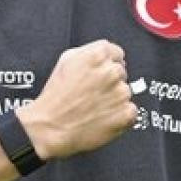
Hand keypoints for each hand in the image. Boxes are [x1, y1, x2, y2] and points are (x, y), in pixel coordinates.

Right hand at [19, 39, 137, 159]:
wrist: (50, 128)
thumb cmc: (55, 98)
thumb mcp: (66, 61)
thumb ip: (89, 52)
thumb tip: (105, 53)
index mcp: (97, 55)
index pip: (117, 53)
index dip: (108, 64)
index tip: (101, 73)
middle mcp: (111, 72)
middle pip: (121, 72)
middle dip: (110, 81)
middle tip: (93, 93)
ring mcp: (120, 93)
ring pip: (125, 91)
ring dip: (114, 98)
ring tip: (94, 106)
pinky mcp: (126, 113)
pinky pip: (130, 110)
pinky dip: (120, 115)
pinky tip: (102, 116)